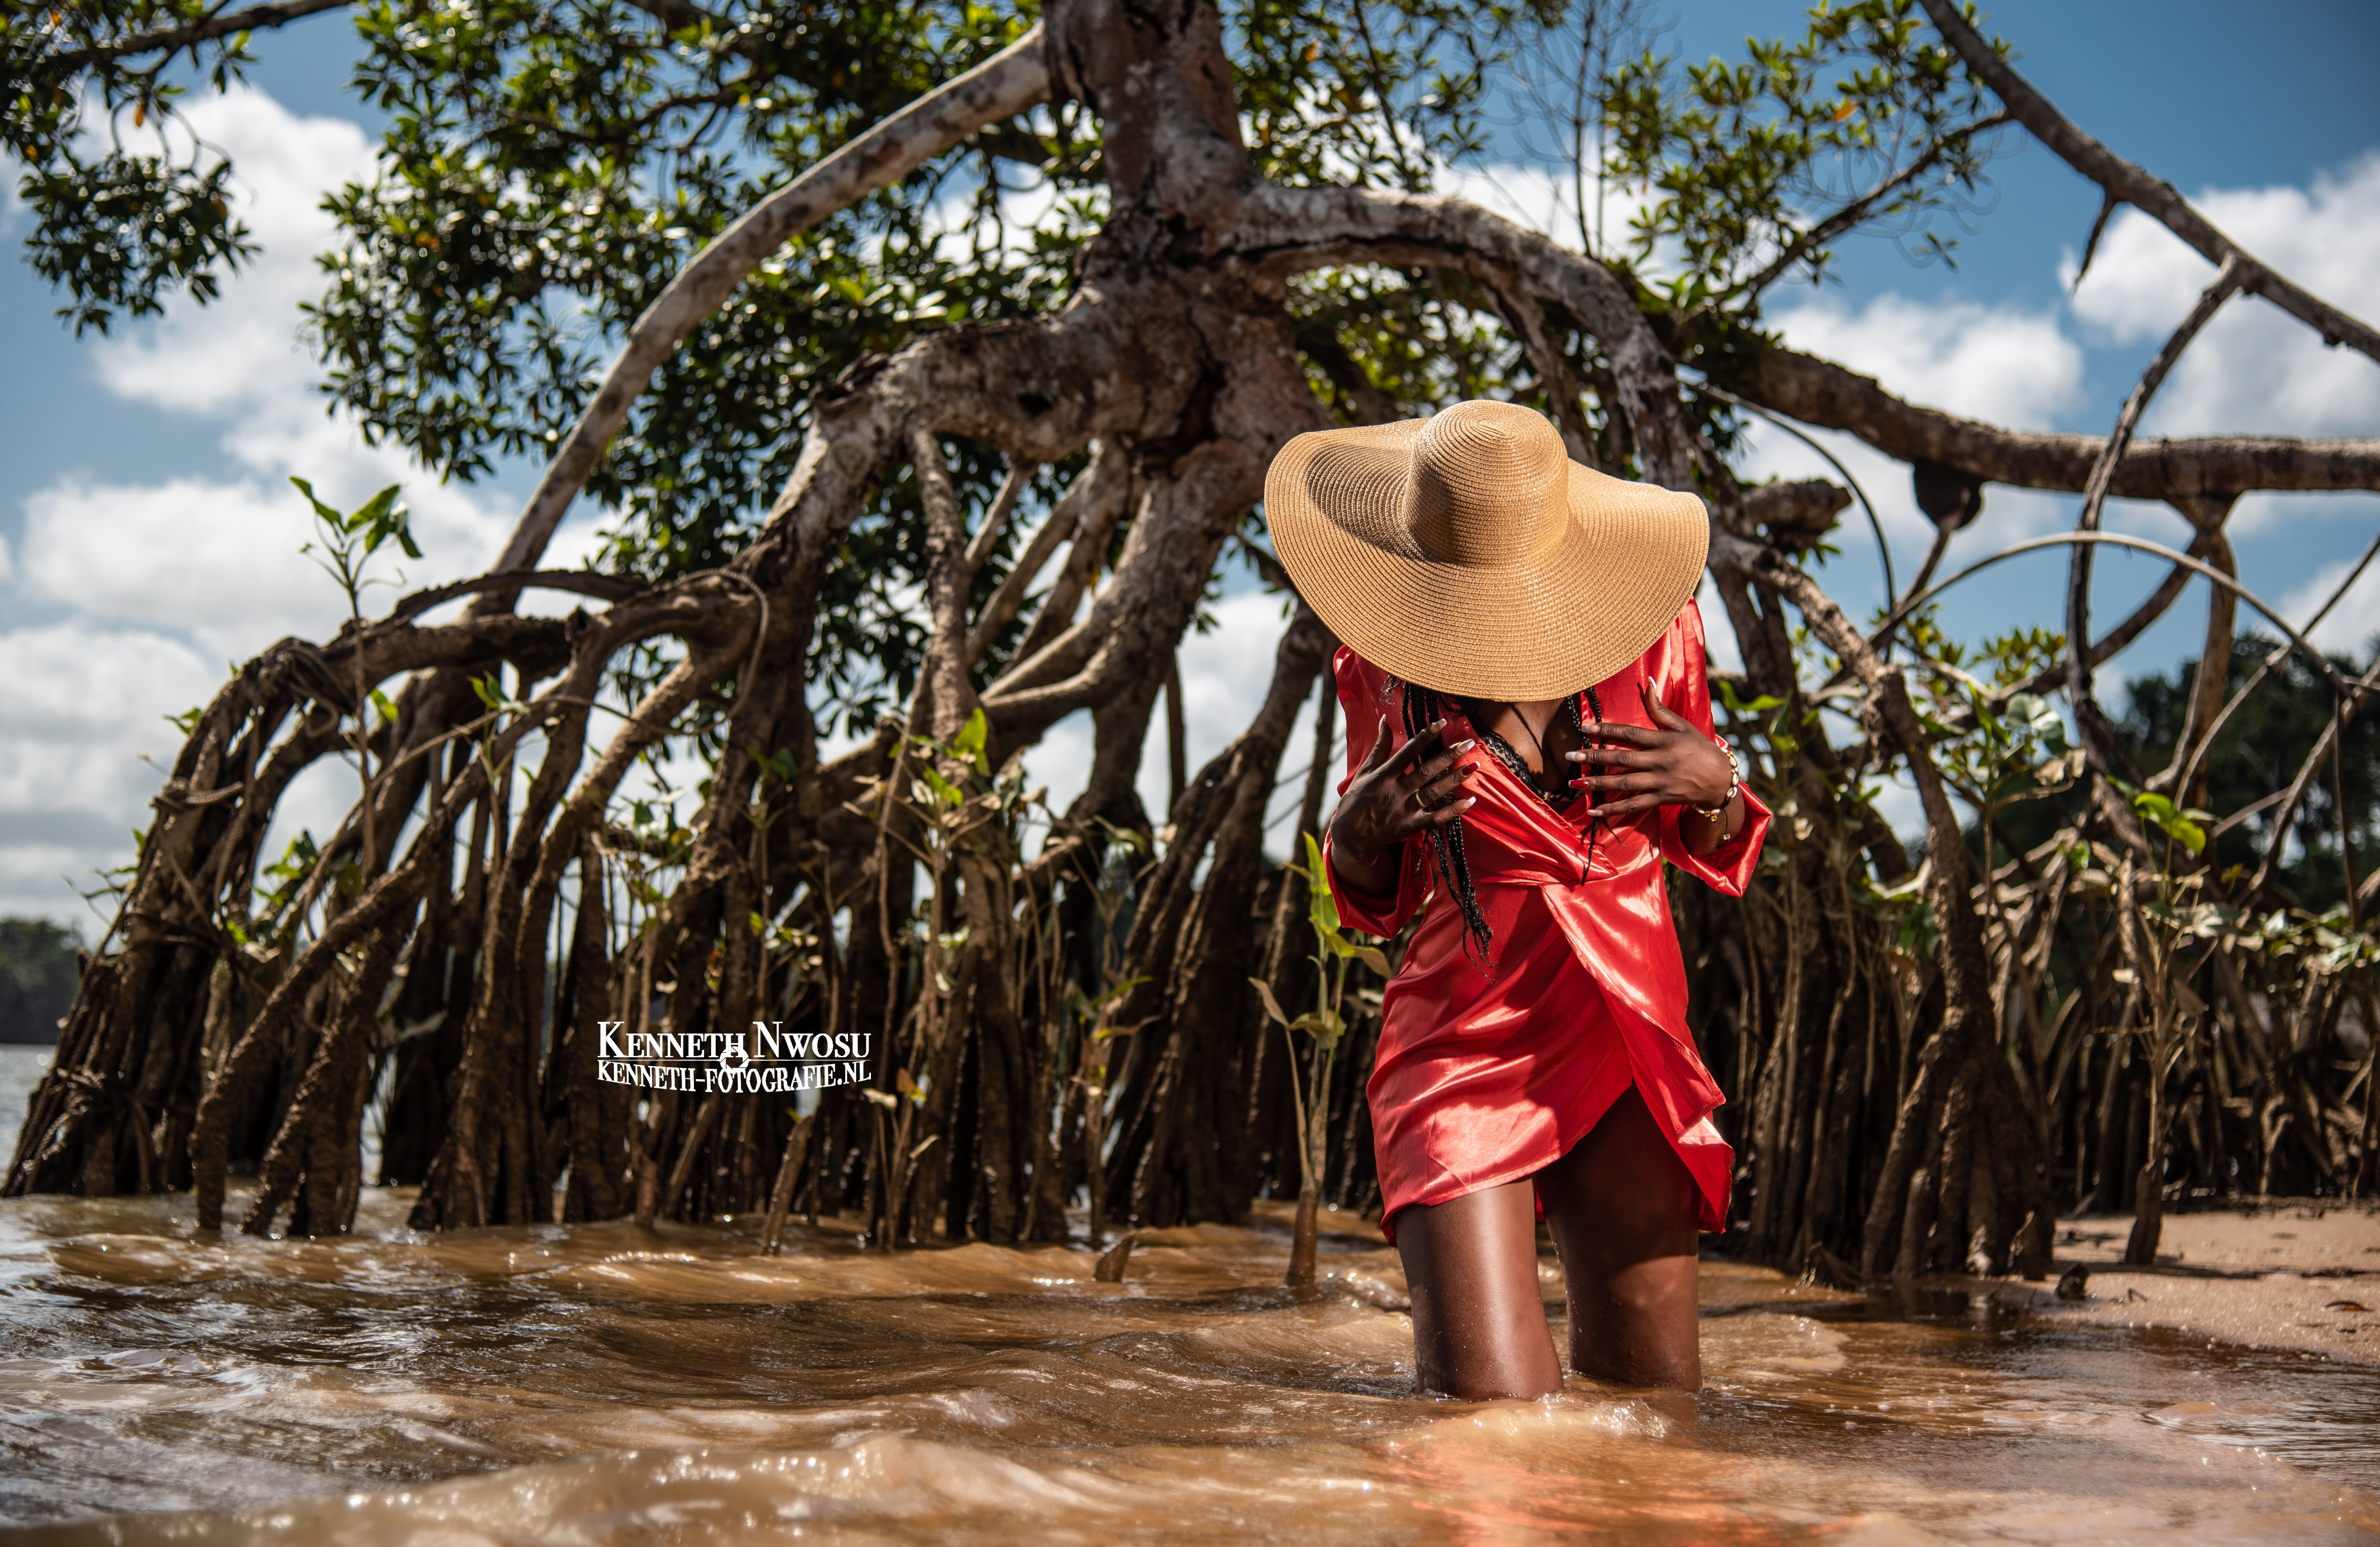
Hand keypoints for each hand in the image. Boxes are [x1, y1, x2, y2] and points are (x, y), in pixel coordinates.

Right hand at [1326, 716, 1477, 898]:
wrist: (1351, 835)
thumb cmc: (1357, 799)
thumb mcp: (1365, 771)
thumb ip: (1379, 746)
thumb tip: (1385, 719)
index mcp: (1384, 775)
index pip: (1408, 751)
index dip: (1425, 736)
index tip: (1442, 722)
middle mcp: (1396, 791)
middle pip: (1426, 770)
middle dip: (1448, 756)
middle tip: (1468, 743)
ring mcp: (1405, 809)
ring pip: (1434, 792)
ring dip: (1454, 779)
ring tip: (1474, 766)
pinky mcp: (1411, 826)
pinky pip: (1436, 818)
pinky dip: (1453, 810)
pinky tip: (1470, 801)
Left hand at [1566, 680, 1733, 818]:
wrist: (1722, 780)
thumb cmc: (1700, 748)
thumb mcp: (1683, 726)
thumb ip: (1661, 708)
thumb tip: (1649, 681)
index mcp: (1664, 740)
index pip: (1631, 733)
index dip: (1607, 729)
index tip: (1585, 727)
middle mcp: (1660, 761)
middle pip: (1622, 759)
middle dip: (1595, 757)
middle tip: (1570, 754)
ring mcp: (1660, 782)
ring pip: (1624, 783)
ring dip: (1598, 784)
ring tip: (1575, 783)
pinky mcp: (1661, 799)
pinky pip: (1634, 805)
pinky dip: (1614, 810)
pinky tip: (1594, 811)